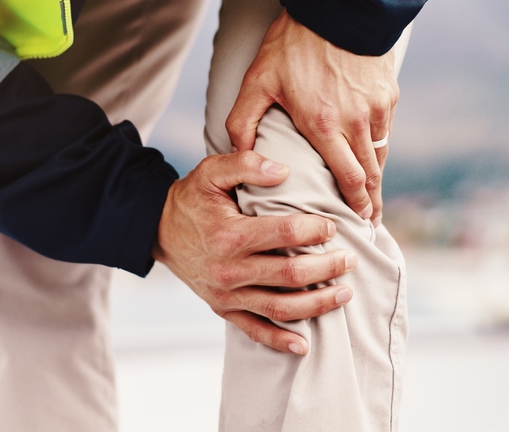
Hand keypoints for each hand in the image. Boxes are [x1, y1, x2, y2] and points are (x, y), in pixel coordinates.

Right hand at [153, 151, 357, 354]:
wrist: (158, 230)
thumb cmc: (192, 198)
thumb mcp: (211, 171)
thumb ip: (246, 164)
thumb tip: (283, 170)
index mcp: (229, 234)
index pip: (285, 233)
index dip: (315, 229)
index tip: (332, 225)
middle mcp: (228, 269)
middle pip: (291, 273)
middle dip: (327, 267)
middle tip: (350, 259)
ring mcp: (226, 294)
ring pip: (280, 306)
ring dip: (317, 303)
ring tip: (345, 293)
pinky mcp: (222, 309)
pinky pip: (255, 330)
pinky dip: (280, 340)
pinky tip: (304, 345)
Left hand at [226, 9, 400, 225]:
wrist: (336, 4)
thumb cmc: (293, 43)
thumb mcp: (257, 80)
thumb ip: (243, 121)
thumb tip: (238, 155)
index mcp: (324, 124)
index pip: (347, 179)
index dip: (356, 205)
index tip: (360, 222)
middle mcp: (356, 121)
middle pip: (370, 174)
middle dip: (372, 201)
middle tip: (371, 221)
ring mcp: (377, 107)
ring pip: (380, 153)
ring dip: (376, 176)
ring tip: (373, 195)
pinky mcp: (388, 92)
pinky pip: (385, 130)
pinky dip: (379, 148)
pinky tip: (372, 156)